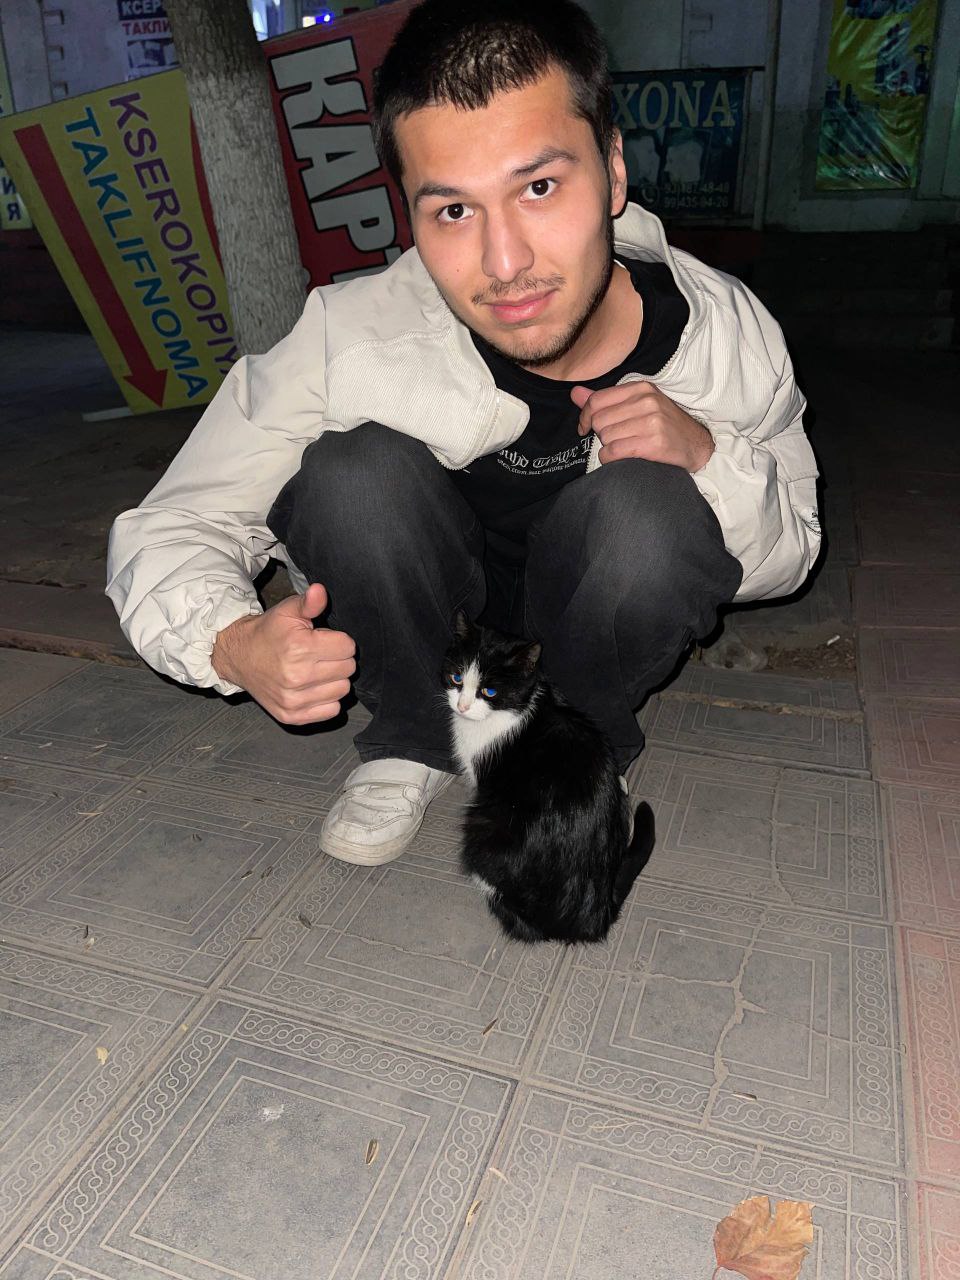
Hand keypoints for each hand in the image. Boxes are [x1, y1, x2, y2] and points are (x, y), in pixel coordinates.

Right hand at [211, 582, 355, 724]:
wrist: (239, 657)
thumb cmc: (268, 633)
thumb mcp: (288, 611)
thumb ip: (309, 602)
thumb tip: (320, 591)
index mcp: (299, 648)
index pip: (348, 647)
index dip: (339, 640)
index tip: (324, 640)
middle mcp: (297, 676)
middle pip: (348, 669)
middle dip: (337, 659)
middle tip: (319, 655)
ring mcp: (294, 700)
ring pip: (342, 690)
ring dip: (334, 679)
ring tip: (316, 670)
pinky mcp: (292, 716)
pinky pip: (331, 710)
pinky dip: (327, 700)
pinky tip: (313, 687)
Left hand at [571, 381, 714, 471]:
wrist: (696, 445)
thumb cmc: (664, 425)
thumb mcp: (638, 405)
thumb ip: (605, 400)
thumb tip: (574, 393)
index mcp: (640, 388)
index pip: (597, 400)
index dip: (585, 417)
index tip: (585, 428)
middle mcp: (646, 401)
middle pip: (599, 421)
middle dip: (601, 434)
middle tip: (616, 439)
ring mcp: (652, 421)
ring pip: (606, 437)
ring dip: (608, 448)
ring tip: (624, 447)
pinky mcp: (654, 443)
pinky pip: (614, 452)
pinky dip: (611, 459)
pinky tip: (621, 458)